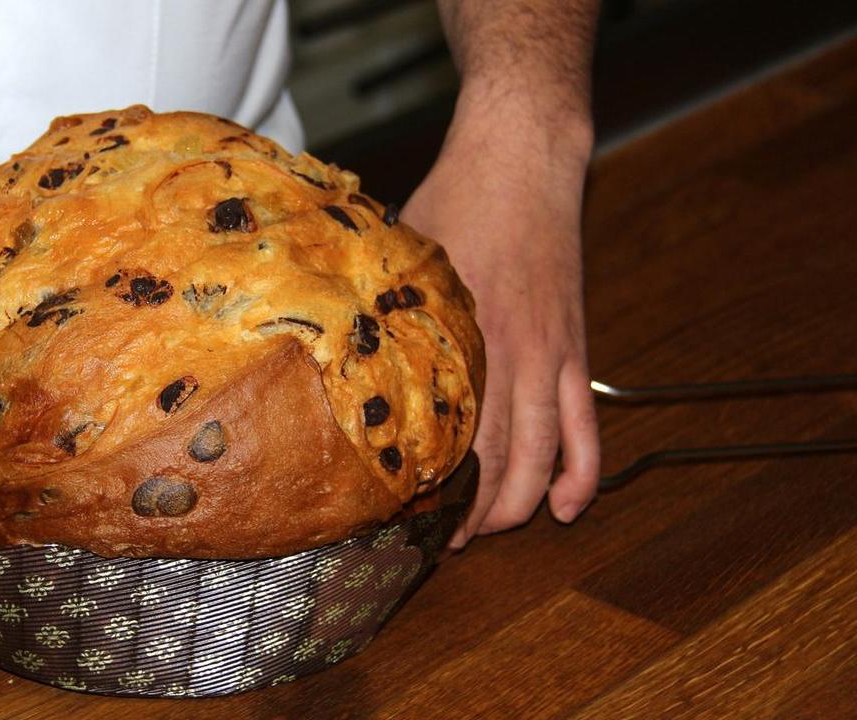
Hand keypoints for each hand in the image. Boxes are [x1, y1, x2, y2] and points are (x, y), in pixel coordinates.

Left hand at [400, 95, 599, 546]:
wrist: (523, 159)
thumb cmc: (454, 200)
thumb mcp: (400, 257)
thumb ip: (378, 310)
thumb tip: (330, 345)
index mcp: (461, 340)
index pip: (447, 436)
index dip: (428, 486)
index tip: (399, 515)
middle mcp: (511, 358)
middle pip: (497, 459)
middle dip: (472, 511)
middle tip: (442, 540)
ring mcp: (551, 357)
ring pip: (542, 454)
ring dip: (517, 503)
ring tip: (489, 533)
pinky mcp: (575, 349)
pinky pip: (586, 424)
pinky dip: (581, 471)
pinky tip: (567, 508)